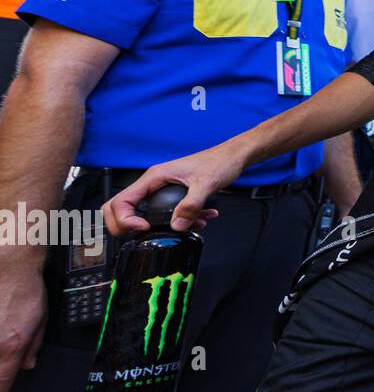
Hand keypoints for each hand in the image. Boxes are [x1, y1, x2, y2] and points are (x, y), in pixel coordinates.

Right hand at [0, 261, 47, 391]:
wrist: (8, 264)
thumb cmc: (23, 287)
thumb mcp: (39, 318)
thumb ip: (33, 346)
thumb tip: (27, 364)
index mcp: (10, 347)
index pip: (1, 386)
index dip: (1, 391)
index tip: (3, 390)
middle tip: (6, 356)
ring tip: (3, 334)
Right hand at [102, 145, 234, 235]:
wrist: (234, 156)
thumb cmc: (220, 161)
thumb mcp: (207, 183)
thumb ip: (192, 205)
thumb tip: (177, 225)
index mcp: (154, 177)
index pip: (121, 200)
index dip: (125, 219)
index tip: (143, 228)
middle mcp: (155, 183)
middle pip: (124, 208)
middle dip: (128, 226)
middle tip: (144, 234)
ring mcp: (163, 190)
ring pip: (148, 214)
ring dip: (164, 226)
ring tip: (191, 224)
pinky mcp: (174, 196)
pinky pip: (168, 214)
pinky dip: (182, 221)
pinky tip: (201, 219)